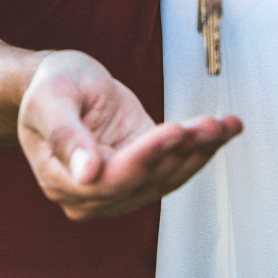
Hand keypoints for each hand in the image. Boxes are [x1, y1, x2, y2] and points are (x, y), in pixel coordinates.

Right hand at [17, 50, 242, 220]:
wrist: (64, 82)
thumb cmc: (51, 86)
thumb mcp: (50, 99)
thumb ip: (64, 135)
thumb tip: (87, 175)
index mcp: (61, 180)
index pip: (110, 179)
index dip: (144, 157)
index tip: (173, 131)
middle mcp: (92, 195)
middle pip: (145, 180)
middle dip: (181, 150)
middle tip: (209, 124)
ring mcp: (120, 187)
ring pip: (167, 176)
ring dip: (200, 150)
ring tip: (224, 124)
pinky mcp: (144, 171)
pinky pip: (176, 166)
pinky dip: (203, 148)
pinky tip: (227, 129)